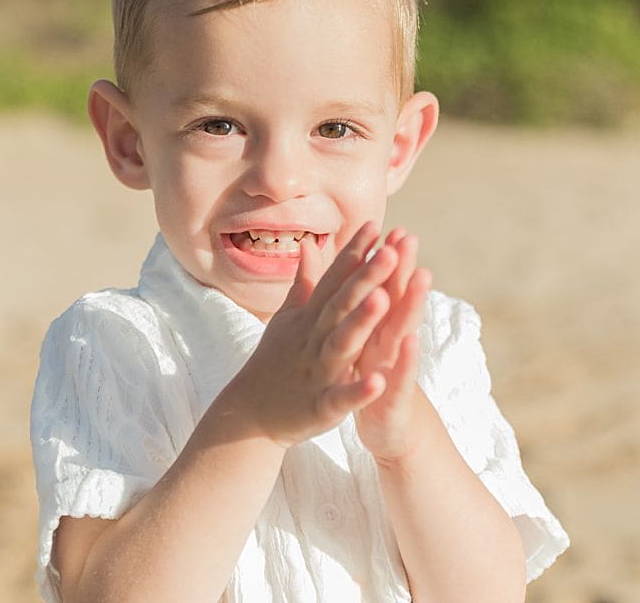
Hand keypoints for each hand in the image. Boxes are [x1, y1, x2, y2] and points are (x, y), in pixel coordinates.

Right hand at [222, 222, 398, 448]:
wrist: (249, 414)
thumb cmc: (275, 361)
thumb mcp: (288, 318)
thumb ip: (305, 283)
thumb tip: (310, 245)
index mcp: (310, 319)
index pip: (334, 280)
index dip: (354, 254)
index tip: (375, 225)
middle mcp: (313, 339)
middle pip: (341, 305)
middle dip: (366, 278)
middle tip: (390, 251)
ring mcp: (316, 372)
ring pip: (341, 344)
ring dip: (361, 323)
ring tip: (384, 300)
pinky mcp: (320, 407)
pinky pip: (340, 398)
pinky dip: (358, 391)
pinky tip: (379, 382)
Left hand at [353, 228, 431, 461]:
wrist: (391, 429)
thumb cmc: (372, 377)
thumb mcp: (364, 342)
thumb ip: (362, 307)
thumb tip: (357, 273)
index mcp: (378, 328)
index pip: (384, 287)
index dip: (386, 260)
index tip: (390, 226)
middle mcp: (391, 342)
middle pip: (398, 301)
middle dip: (404, 269)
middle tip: (410, 237)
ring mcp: (396, 367)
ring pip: (404, 332)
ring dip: (412, 304)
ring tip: (422, 275)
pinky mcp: (396, 396)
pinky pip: (401, 377)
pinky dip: (405, 360)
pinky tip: (411, 342)